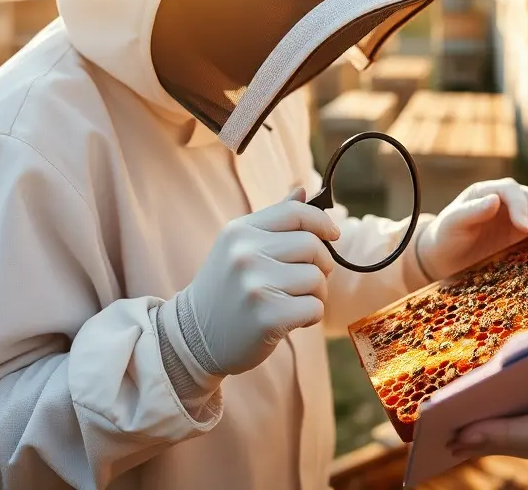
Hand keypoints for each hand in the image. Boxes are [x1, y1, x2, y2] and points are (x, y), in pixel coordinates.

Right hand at [177, 188, 339, 375]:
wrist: (194, 337)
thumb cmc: (226, 290)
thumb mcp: (239, 248)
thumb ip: (273, 221)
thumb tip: (302, 189)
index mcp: (240, 231)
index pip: (295, 212)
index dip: (321, 222)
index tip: (333, 234)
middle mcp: (246, 253)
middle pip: (312, 245)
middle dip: (320, 265)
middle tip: (306, 282)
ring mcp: (255, 285)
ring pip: (316, 278)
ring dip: (315, 294)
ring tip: (291, 303)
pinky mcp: (267, 316)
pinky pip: (315, 307)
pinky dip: (310, 317)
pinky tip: (289, 320)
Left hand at [416, 178, 527, 279]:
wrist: (444, 259)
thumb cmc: (445, 237)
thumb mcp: (453, 223)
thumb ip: (472, 211)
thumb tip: (496, 199)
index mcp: (485, 192)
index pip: (510, 190)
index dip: (520, 205)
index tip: (523, 226)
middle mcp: (502, 199)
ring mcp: (512, 215)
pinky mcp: (519, 232)